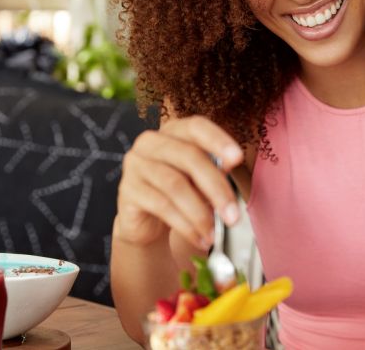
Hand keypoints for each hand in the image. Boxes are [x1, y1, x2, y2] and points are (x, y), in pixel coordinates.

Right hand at [115, 115, 243, 248]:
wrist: (147, 220)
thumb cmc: (181, 191)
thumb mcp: (201, 179)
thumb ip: (215, 168)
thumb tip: (231, 162)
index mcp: (174, 130)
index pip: (196, 126)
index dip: (218, 140)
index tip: (238, 158)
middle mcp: (151, 142)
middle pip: (189, 157)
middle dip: (216, 188)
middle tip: (233, 215)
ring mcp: (136, 164)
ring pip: (175, 185)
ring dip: (200, 213)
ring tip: (214, 233)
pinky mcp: (127, 189)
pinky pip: (161, 205)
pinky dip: (185, 225)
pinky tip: (199, 238)